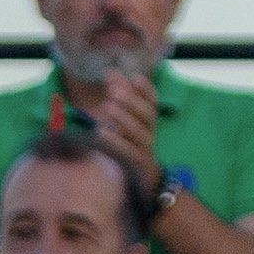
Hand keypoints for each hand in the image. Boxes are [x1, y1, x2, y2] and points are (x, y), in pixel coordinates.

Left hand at [82, 67, 166, 203]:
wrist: (142, 182)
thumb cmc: (127, 146)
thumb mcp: (123, 120)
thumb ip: (118, 97)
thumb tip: (110, 72)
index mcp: (148, 122)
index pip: (152, 102)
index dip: (145, 89)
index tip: (134, 77)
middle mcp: (150, 133)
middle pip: (147, 114)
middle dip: (131, 100)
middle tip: (114, 90)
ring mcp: (145, 149)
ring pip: (139, 131)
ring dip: (124, 117)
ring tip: (107, 106)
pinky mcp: (136, 165)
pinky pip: (128, 151)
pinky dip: (115, 140)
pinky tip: (101, 131)